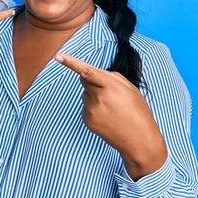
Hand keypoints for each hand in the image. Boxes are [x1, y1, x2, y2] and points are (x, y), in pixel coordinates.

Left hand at [54, 53, 167, 179]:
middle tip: (108, 91)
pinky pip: (85, 107)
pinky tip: (106, 116)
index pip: (87, 71)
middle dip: (92, 81)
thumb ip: (112, 77)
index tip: (58, 56)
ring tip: (111, 108)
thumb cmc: (138, 112)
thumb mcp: (131, 89)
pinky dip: (93, 108)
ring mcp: (91, 111)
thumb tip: (96, 73)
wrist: (139, 140)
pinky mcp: (87, 121)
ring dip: (94, 96)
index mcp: (111, 87)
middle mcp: (99, 98)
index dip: (71, 63)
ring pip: (85, 94)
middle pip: (84, 80)